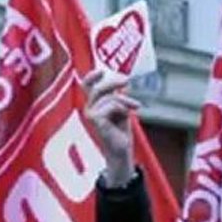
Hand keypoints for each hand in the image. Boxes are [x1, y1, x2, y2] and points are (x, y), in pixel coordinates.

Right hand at [83, 69, 142, 186]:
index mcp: (93, 104)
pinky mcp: (95, 120)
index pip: (86, 86)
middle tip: (127, 81)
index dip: (91, 76)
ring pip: (109, 97)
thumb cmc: (120, 131)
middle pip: (98, 87)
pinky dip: (123, 109)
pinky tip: (126, 117)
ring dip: (125, 101)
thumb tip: (122, 80)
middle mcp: (89, 108)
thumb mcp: (121, 108)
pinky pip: (112, 105)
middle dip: (113, 82)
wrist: (121, 150)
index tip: (102, 71)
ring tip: (134, 107)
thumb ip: (118, 96)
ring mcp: (90, 114)